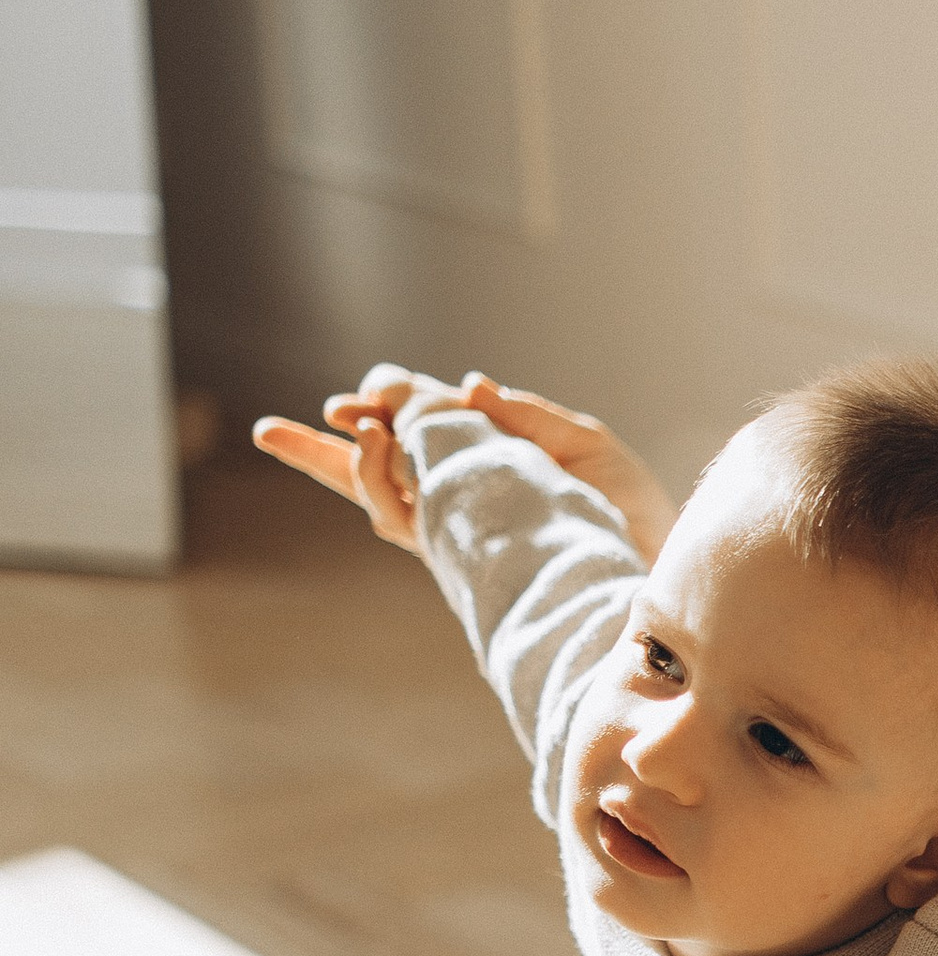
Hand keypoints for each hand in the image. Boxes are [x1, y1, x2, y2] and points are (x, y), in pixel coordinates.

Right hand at [251, 363, 680, 568]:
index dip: (381, 417)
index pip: (420, 446)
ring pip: (382, 496)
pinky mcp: (464, 554)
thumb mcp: (583, 444)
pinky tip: (378, 437)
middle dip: (318, 455)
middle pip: (373, 478)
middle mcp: (459, 511)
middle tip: (263, 432)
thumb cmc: (631, 514)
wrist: (657, 568)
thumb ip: (524, 415)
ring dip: (358, 455)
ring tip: (356, 418)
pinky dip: (384, 476)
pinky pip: (407, 519)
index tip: (351, 395)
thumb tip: (469, 388)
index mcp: (487, 479)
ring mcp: (456, 533)